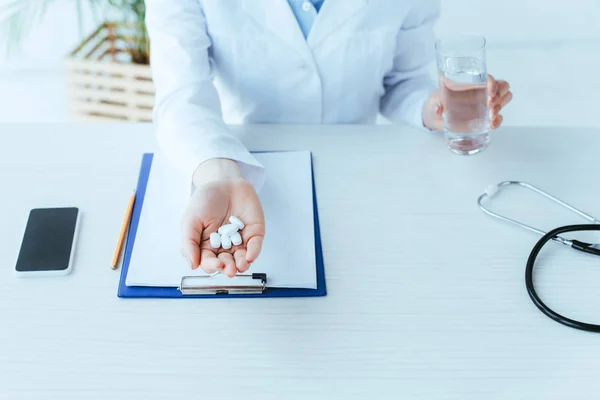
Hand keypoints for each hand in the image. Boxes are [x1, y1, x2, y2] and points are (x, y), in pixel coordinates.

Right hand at [180, 159, 264, 276]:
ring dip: (242, 264)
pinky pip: (255, 245)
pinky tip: (250, 255)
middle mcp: (224, 247)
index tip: (216, 264)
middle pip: (227, 263)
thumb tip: (192, 265)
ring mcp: (240, 240)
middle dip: (229, 267)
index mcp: (207, 246)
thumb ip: (189, 242)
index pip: (209, 262)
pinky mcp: (254, 232)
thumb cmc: (205, 201)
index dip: (213, 266)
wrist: (222, 182)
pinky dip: (254, 251)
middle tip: (230, 269)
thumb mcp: (190, 220)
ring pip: (242, 258)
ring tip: (241, 265)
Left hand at [422, 74, 512, 130]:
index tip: (489, 92)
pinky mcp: (483, 119)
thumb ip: (435, 102)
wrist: (433, 117)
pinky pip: (498, 117)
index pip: (489, 79)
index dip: (493, 83)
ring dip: (501, 106)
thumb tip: (439, 107)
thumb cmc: (435, 102)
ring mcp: (484, 106)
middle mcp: (480, 93)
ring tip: (490, 115)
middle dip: (500, 95)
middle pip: (503, 87)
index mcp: (470, 84)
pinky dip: (498, 121)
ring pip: (504, 99)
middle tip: (489, 104)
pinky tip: (491, 125)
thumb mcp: (432, 100)